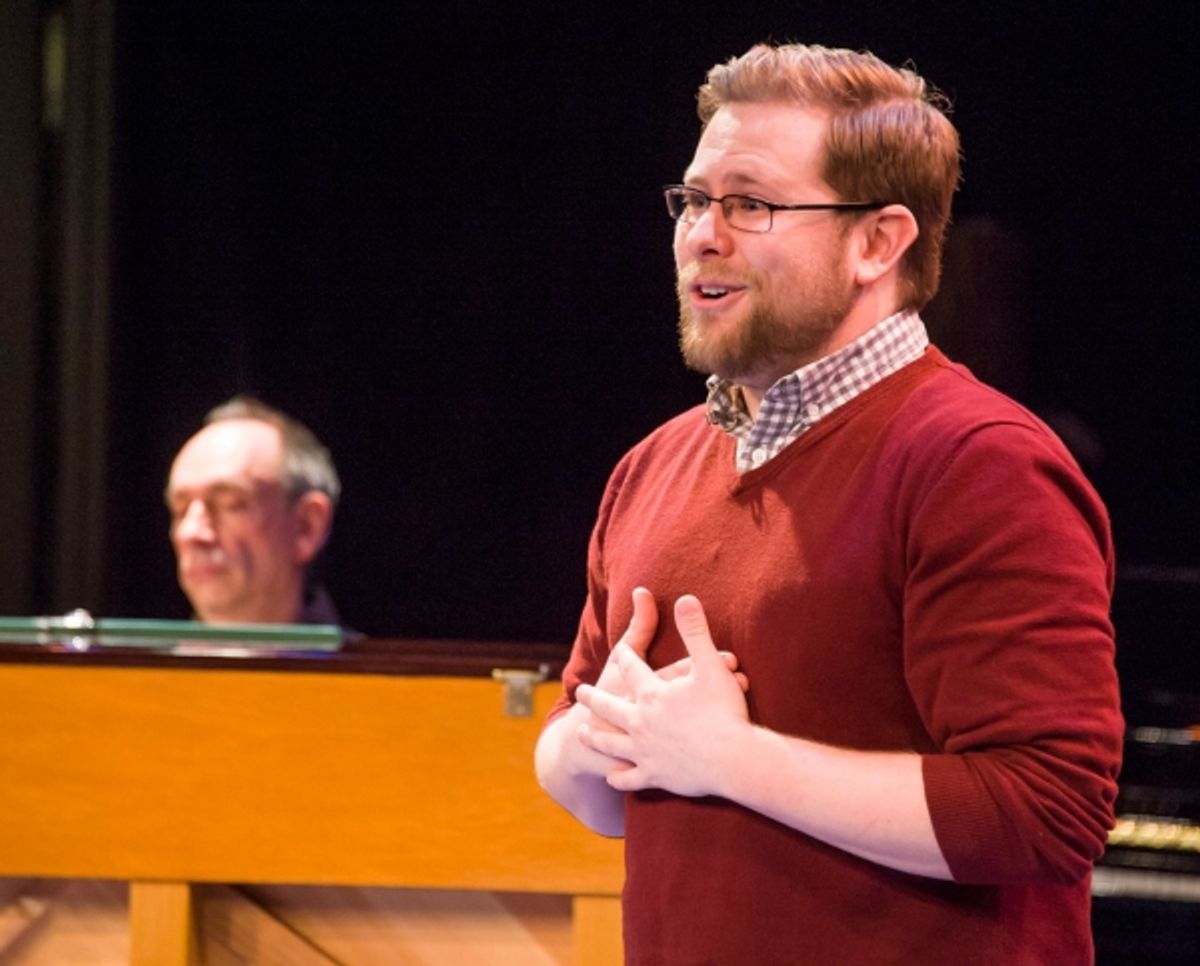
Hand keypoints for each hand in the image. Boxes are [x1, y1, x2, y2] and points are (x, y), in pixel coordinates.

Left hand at [577, 594, 750, 797]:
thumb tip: (685, 598)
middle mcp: (640, 722)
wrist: (732, 759)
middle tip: (579, 692)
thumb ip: (695, 630)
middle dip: (594, 698)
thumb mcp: (712, 664)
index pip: (633, 668)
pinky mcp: (655, 777)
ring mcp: (644, 751)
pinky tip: (613, 776)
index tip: (618, 652)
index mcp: (652, 693)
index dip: (626, 657)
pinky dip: (620, 777)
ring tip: (583, 732)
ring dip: (596, 737)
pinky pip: (630, 778)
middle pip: (610, 706)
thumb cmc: (724, 711)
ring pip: (612, 744)